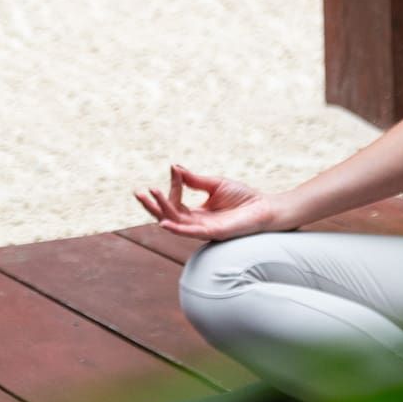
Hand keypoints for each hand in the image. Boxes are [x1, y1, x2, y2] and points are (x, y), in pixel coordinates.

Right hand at [135, 164, 281, 241]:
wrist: (265, 208)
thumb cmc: (243, 198)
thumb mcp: (215, 184)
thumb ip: (195, 180)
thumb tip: (175, 168)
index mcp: (197, 213)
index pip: (176, 201)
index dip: (172, 186)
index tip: (174, 170)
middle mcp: (197, 223)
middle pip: (168, 215)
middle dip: (151, 205)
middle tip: (137, 192)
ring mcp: (204, 230)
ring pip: (176, 223)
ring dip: (161, 210)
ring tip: (150, 195)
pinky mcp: (214, 233)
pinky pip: (191, 232)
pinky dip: (176, 228)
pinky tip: (164, 222)